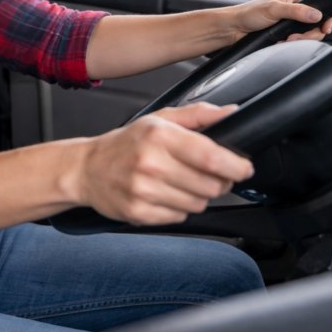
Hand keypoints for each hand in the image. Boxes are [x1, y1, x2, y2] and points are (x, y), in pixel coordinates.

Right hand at [73, 102, 253, 225]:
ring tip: (181, 182)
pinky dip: (179, 208)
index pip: (210, 156)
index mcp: (159, 136)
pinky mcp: (139, 213)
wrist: (86, 168)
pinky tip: (165, 194)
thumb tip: (232, 113)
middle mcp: (151, 164)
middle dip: (218, 180)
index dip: (235, 164)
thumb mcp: (160, 119)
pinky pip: (180, 217)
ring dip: (198, 195)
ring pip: (198, 203)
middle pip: (210, 185)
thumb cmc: (126, 143)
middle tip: (208, 173)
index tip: (244, 166)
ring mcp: (144, 192)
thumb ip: (199, 115)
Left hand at [228, 0, 331, 42]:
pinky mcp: (288, 31)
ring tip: (285, 41)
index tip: (325, 29)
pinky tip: (281, 42)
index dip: (328, 17)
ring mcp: (294, 20)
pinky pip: (299, 40)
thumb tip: (317, 15)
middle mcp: (298, 6)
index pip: (323, 4)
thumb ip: (296, 11)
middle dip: (309, 34)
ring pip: (310, 33)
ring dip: (300, 40)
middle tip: (293, 38)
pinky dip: (293, 44)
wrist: (235, 28)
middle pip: (319, 23)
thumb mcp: (274, 10)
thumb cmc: (250, 14)